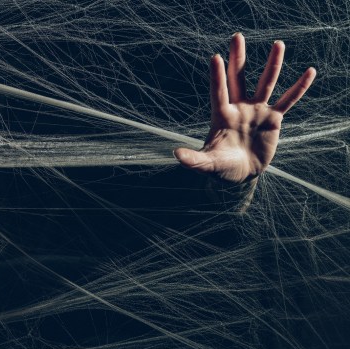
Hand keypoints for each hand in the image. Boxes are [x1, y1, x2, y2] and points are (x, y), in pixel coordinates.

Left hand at [175, 33, 315, 183]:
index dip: (217, 76)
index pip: (218, 92)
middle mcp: (238, 108)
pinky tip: (309, 72)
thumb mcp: (207, 164)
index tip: (216, 57)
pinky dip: (298, 87)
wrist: (242, 174)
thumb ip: (194, 159)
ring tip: (278, 44)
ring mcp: (256, 111)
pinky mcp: (273, 119)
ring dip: (272, 64)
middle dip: (238, 58)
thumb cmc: (221, 168)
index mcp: (221, 116)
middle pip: (238, 78)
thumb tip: (177, 155)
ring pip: (266, 83)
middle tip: (236, 36)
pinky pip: (288, 100)